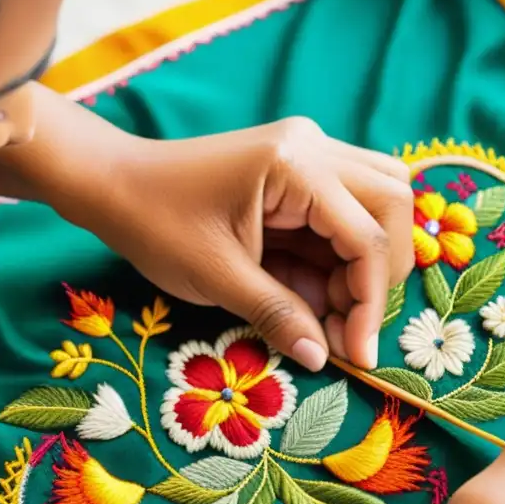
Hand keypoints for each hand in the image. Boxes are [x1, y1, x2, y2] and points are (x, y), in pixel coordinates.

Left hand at [80, 117, 413, 370]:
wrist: (112, 186)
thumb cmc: (156, 224)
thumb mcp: (217, 278)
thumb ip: (278, 315)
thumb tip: (325, 357)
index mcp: (296, 165)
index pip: (367, 234)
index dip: (370, 301)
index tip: (358, 354)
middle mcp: (314, 147)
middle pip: (392, 204)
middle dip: (380, 273)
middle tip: (347, 325)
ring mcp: (308, 153)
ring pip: (377, 202)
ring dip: (366, 261)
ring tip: (331, 311)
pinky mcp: (296, 171)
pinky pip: (343, 211)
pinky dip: (340, 256)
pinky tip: (314, 294)